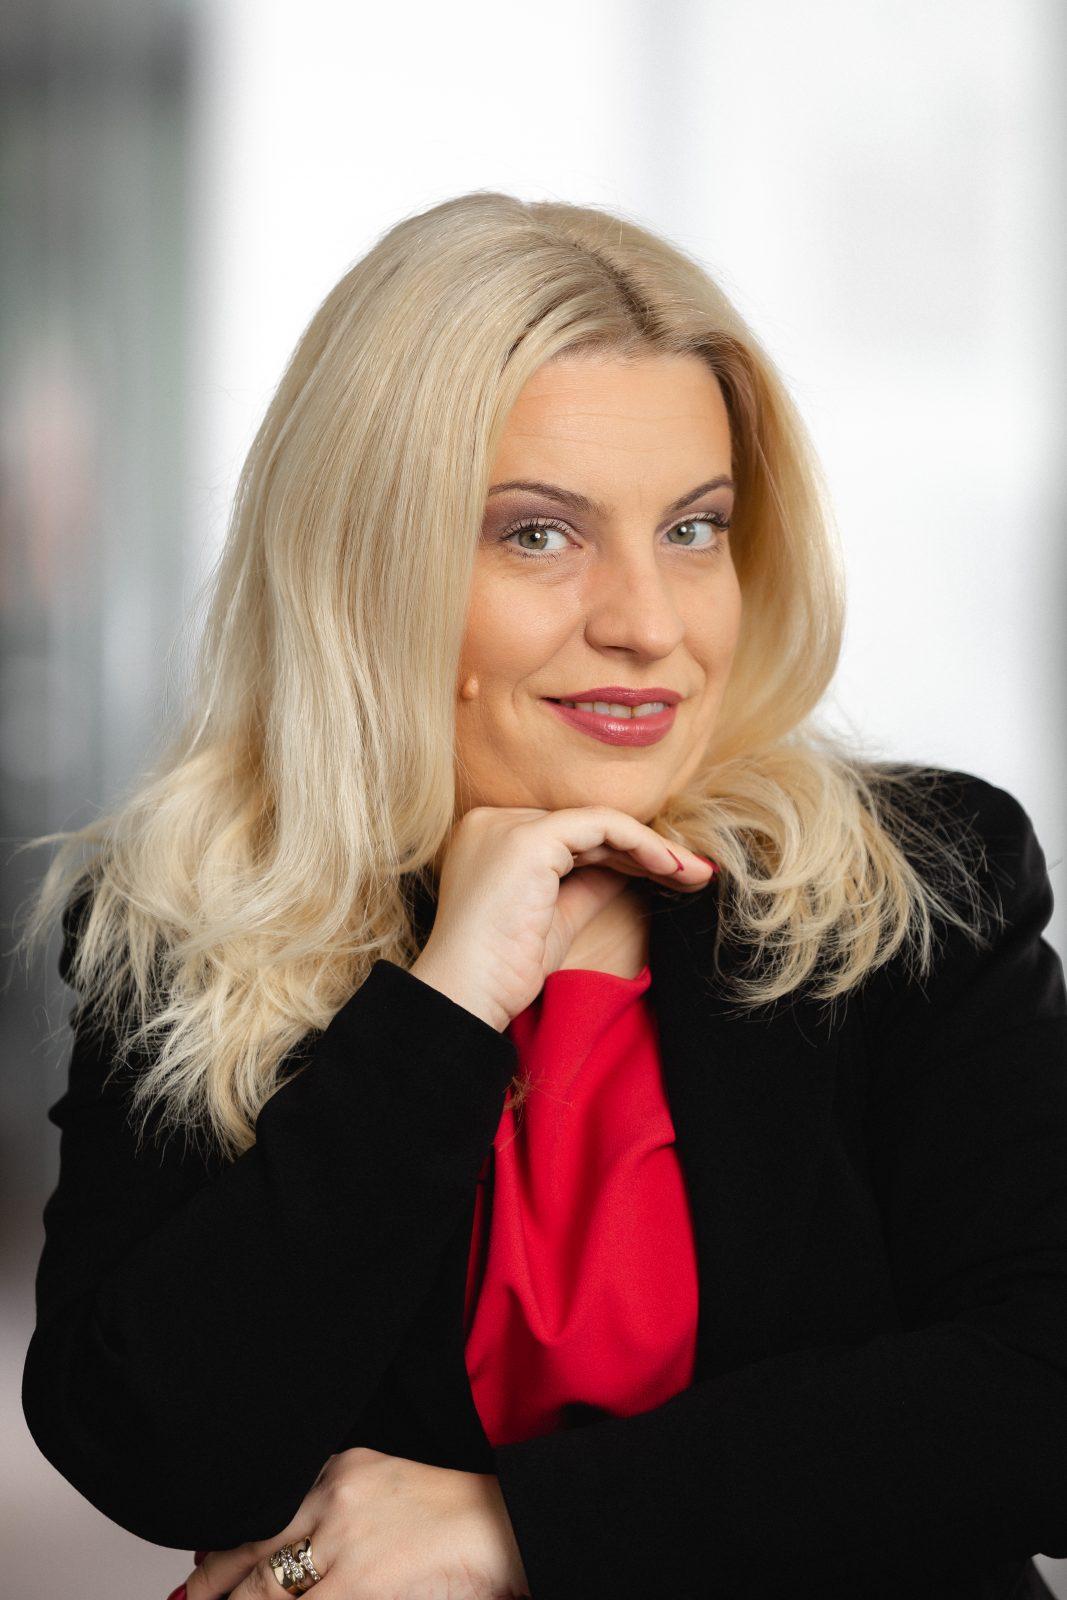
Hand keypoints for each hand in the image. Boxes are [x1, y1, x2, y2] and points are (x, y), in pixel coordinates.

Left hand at [182, 1446, 529, 1597]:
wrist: (508, 1523)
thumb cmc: (456, 1519)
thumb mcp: (386, 1496)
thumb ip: (336, 1515)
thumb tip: (289, 1562)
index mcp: (341, 1467)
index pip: (265, 1511)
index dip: (223, 1548)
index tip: (198, 1574)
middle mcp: (334, 1493)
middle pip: (253, 1546)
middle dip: (212, 1585)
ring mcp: (345, 1535)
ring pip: (266, 1588)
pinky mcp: (360, 1576)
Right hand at [411, 803, 714, 1030]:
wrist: (466, 996)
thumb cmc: (502, 971)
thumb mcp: (557, 918)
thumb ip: (590, 884)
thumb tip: (633, 867)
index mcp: (491, 837)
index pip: (573, 836)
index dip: (626, 854)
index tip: (671, 877)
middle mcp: (495, 821)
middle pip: (588, 828)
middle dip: (648, 851)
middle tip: (696, 873)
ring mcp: (509, 825)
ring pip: (600, 823)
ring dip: (656, 849)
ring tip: (696, 874)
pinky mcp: (529, 839)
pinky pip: (603, 827)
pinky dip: (643, 845)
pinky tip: (672, 868)